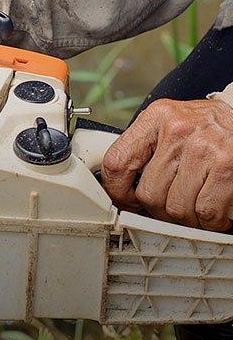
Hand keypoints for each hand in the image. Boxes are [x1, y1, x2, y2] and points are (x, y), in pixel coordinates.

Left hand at [101, 99, 232, 230]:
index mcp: (157, 117)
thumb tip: (126, 191)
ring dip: (186, 218)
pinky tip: (214, 215)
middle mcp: (177, 128)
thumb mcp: (175, 125)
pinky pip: (204, 210)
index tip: (127, 202)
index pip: (117, 161)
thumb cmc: (214, 127)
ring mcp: (203, 147)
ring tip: (196, 210)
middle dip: (160, 210)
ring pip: (175, 207)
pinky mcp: (227, 164)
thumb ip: (149, 150)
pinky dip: (210, 222)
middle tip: (174, 208)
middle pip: (148, 193)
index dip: (118, 191)